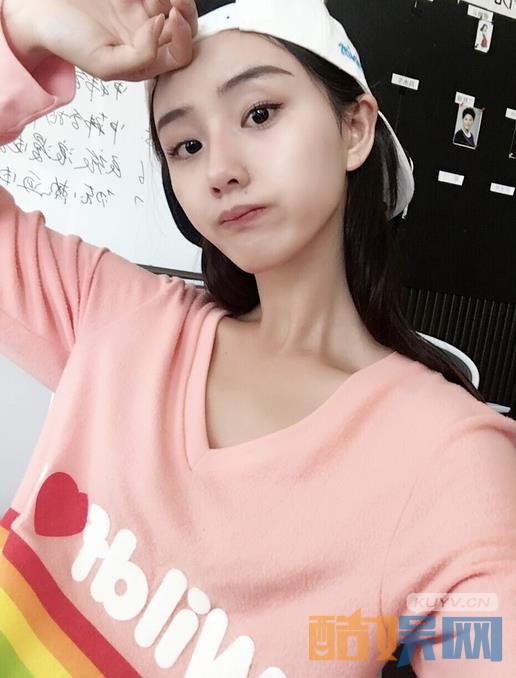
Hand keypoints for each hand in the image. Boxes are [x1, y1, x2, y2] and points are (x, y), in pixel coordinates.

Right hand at [1, 0, 197, 80]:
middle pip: (185, 28)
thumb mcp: (104, 65)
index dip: (182, 39)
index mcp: (145, 60)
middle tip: (175, 0)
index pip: (180, 55)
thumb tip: (160, 30)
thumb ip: (139, 59)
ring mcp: (141, 9)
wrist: (38, 10)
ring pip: (174, 3)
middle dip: (187, 13)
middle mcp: (147, 35)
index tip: (168, 19)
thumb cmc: (66, 40)